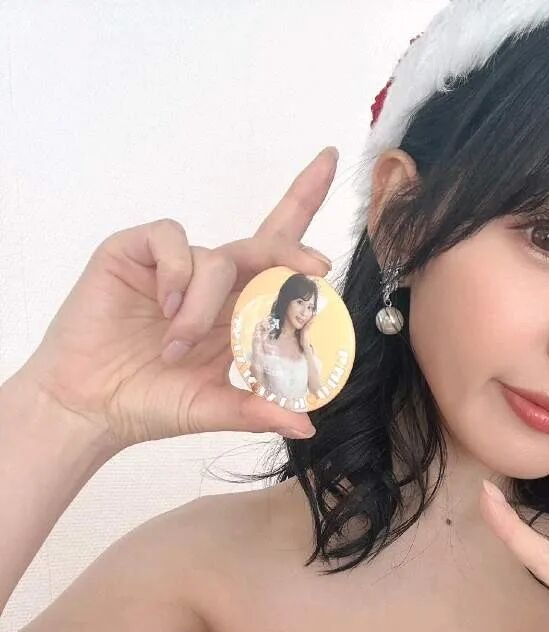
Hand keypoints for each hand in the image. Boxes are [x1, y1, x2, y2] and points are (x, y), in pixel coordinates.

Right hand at [18, 147, 339, 450]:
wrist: (90, 406)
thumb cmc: (151, 403)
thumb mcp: (214, 408)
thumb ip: (259, 409)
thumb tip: (308, 425)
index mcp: (237, 312)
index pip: (278, 258)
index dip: (302, 205)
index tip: (330, 161)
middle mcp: (212, 284)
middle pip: (263, 245)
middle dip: (292, 252)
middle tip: (316, 270)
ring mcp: (173, 267)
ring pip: (217, 258)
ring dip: (206, 306)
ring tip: (180, 345)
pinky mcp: (134, 253)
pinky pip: (171, 241)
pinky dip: (177, 275)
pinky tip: (165, 309)